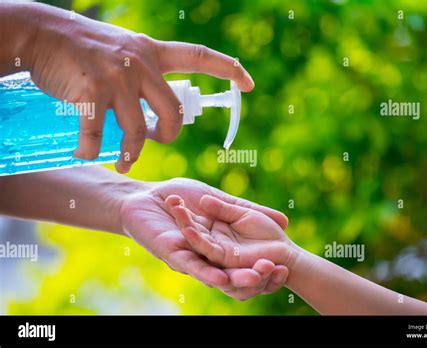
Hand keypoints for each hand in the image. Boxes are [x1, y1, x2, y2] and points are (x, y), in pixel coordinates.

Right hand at [18, 3, 253, 172]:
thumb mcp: (124, 52)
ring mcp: (117, 78)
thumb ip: (144, 73)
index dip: (228, 70)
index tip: (249, 83)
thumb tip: (155, 108)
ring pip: (139, 131)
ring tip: (123, 161)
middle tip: (157, 140)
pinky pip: (99, 134)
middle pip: (174, 113)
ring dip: (133, 154)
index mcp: (152, 53)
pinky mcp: (91, 91)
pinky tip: (86, 152)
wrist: (40, 34)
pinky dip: (92, 150)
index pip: (200, 57)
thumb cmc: (83, 49)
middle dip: (170, 135)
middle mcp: (140, 64)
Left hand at [119, 178, 288, 299]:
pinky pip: (191, 265)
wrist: (146, 196)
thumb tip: (284, 220)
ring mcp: (191, 257)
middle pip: (233, 269)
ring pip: (215, 272)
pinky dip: (205, 272)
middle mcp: (208, 255)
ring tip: (254, 281)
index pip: (244, 258)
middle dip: (252, 274)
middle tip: (276, 276)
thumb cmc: (179, 195)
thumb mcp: (220, 200)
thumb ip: (246, 208)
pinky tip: (220, 278)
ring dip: (234, 278)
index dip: (261, 263)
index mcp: (219, 244)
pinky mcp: (174, 256)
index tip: (284, 267)